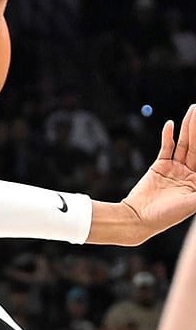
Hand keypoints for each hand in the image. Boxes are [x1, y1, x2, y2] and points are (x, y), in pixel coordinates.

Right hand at [121, 104, 195, 242]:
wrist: (138, 219)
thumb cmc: (166, 216)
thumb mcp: (193, 202)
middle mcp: (190, 173)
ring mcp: (175, 169)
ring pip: (183, 144)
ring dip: (187, 128)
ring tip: (191, 111)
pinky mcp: (159, 166)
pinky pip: (166, 148)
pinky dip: (168, 136)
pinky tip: (171, 125)